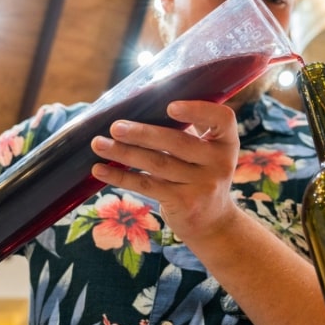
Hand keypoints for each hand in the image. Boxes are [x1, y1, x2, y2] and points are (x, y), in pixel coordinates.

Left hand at [89, 100, 239, 241]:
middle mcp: (220, 163)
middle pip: (178, 143)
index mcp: (226, 142)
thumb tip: (141, 102)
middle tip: (115, 126)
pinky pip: (147, 185)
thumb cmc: (201, 174)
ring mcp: (202, 185)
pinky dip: (121, 176)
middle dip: (143, 133)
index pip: (222, 119)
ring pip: (157, 164)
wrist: (213, 222)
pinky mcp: (184, 203)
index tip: (169, 106)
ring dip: (124, 153)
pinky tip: (100, 169)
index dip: (197, 110)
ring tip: (99, 144)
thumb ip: (189, 129)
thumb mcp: (207, 151)